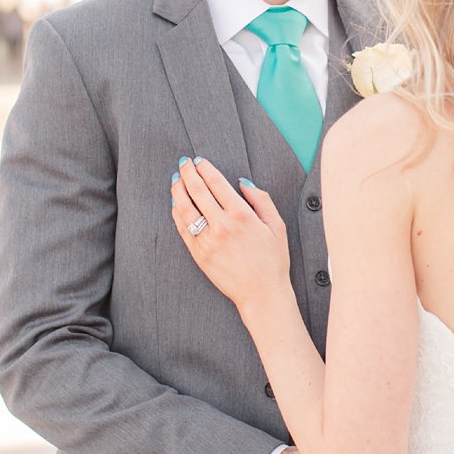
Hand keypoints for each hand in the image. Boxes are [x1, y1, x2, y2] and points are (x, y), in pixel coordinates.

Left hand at [172, 158, 289, 307]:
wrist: (261, 292)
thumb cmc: (273, 260)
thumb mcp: (277, 226)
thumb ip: (261, 200)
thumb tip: (243, 182)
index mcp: (242, 216)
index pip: (217, 184)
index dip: (205, 168)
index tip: (200, 160)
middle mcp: (221, 226)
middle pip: (197, 191)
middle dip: (188, 173)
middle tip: (184, 162)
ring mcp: (207, 240)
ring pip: (184, 208)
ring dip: (178, 190)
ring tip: (177, 179)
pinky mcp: (198, 254)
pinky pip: (182, 228)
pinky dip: (177, 212)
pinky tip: (176, 203)